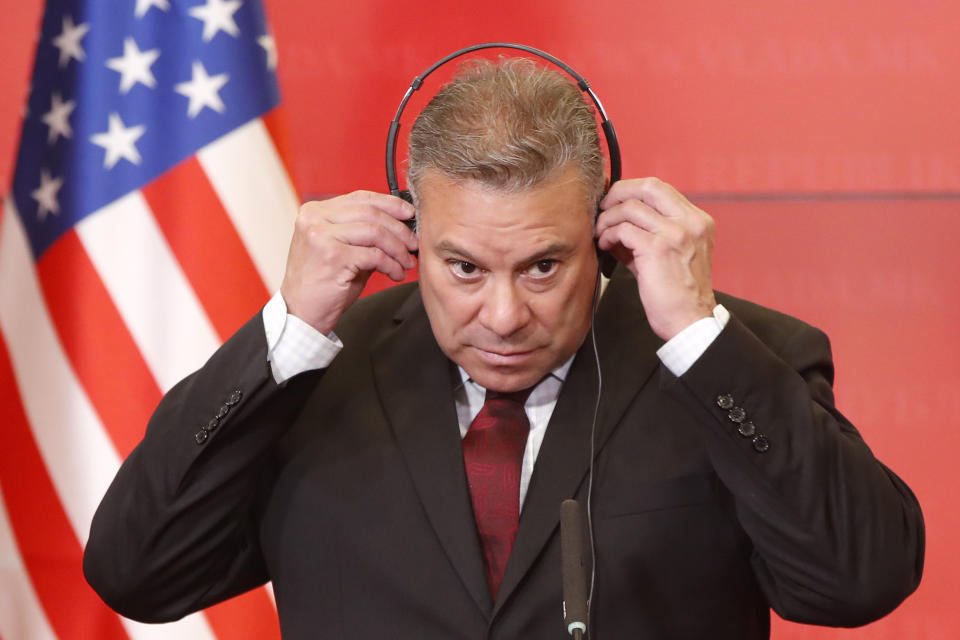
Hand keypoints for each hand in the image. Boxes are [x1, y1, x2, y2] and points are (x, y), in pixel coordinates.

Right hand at [280, 191, 417, 333]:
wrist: (300, 312)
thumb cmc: (322, 284)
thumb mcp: (341, 249)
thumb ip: (362, 234)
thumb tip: (400, 226)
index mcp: (315, 212)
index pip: (360, 197)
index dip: (390, 203)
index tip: (409, 213)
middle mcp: (315, 219)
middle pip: (371, 212)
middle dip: (399, 228)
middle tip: (414, 243)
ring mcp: (321, 236)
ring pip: (375, 231)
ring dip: (398, 248)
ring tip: (406, 262)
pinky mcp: (332, 256)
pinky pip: (374, 255)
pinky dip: (391, 264)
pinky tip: (396, 273)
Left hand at [595, 177, 716, 340]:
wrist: (691, 321)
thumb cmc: (679, 294)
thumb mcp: (671, 255)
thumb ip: (650, 233)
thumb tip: (615, 221)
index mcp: (697, 221)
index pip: (660, 189)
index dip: (631, 190)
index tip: (614, 201)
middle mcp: (690, 222)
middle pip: (647, 187)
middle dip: (617, 194)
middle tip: (601, 208)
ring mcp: (675, 234)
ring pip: (630, 207)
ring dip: (607, 219)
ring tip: (600, 234)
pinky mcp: (657, 249)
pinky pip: (623, 230)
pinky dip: (608, 235)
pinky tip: (605, 246)